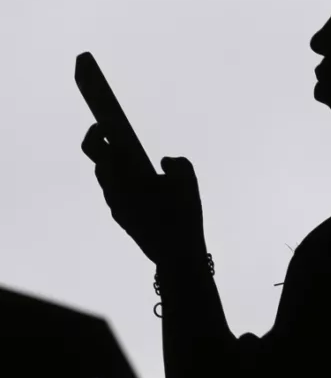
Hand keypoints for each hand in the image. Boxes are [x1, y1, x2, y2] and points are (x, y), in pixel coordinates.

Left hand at [81, 125, 206, 268]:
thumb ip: (178, 163)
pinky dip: (126, 184)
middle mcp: (112, 191)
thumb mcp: (188, 182)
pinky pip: (119, 194)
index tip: (106, 122)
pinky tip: (146, 186)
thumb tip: (165, 162)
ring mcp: (115, 206)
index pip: (96, 147)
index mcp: (121, 177)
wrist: (177, 255)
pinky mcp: (122, 218)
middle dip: (107, 147)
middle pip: (100, 162)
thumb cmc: (182, 216)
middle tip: (119, 137)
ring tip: (136, 162)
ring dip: (118, 167)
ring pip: (109, 180)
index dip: (97, 131)